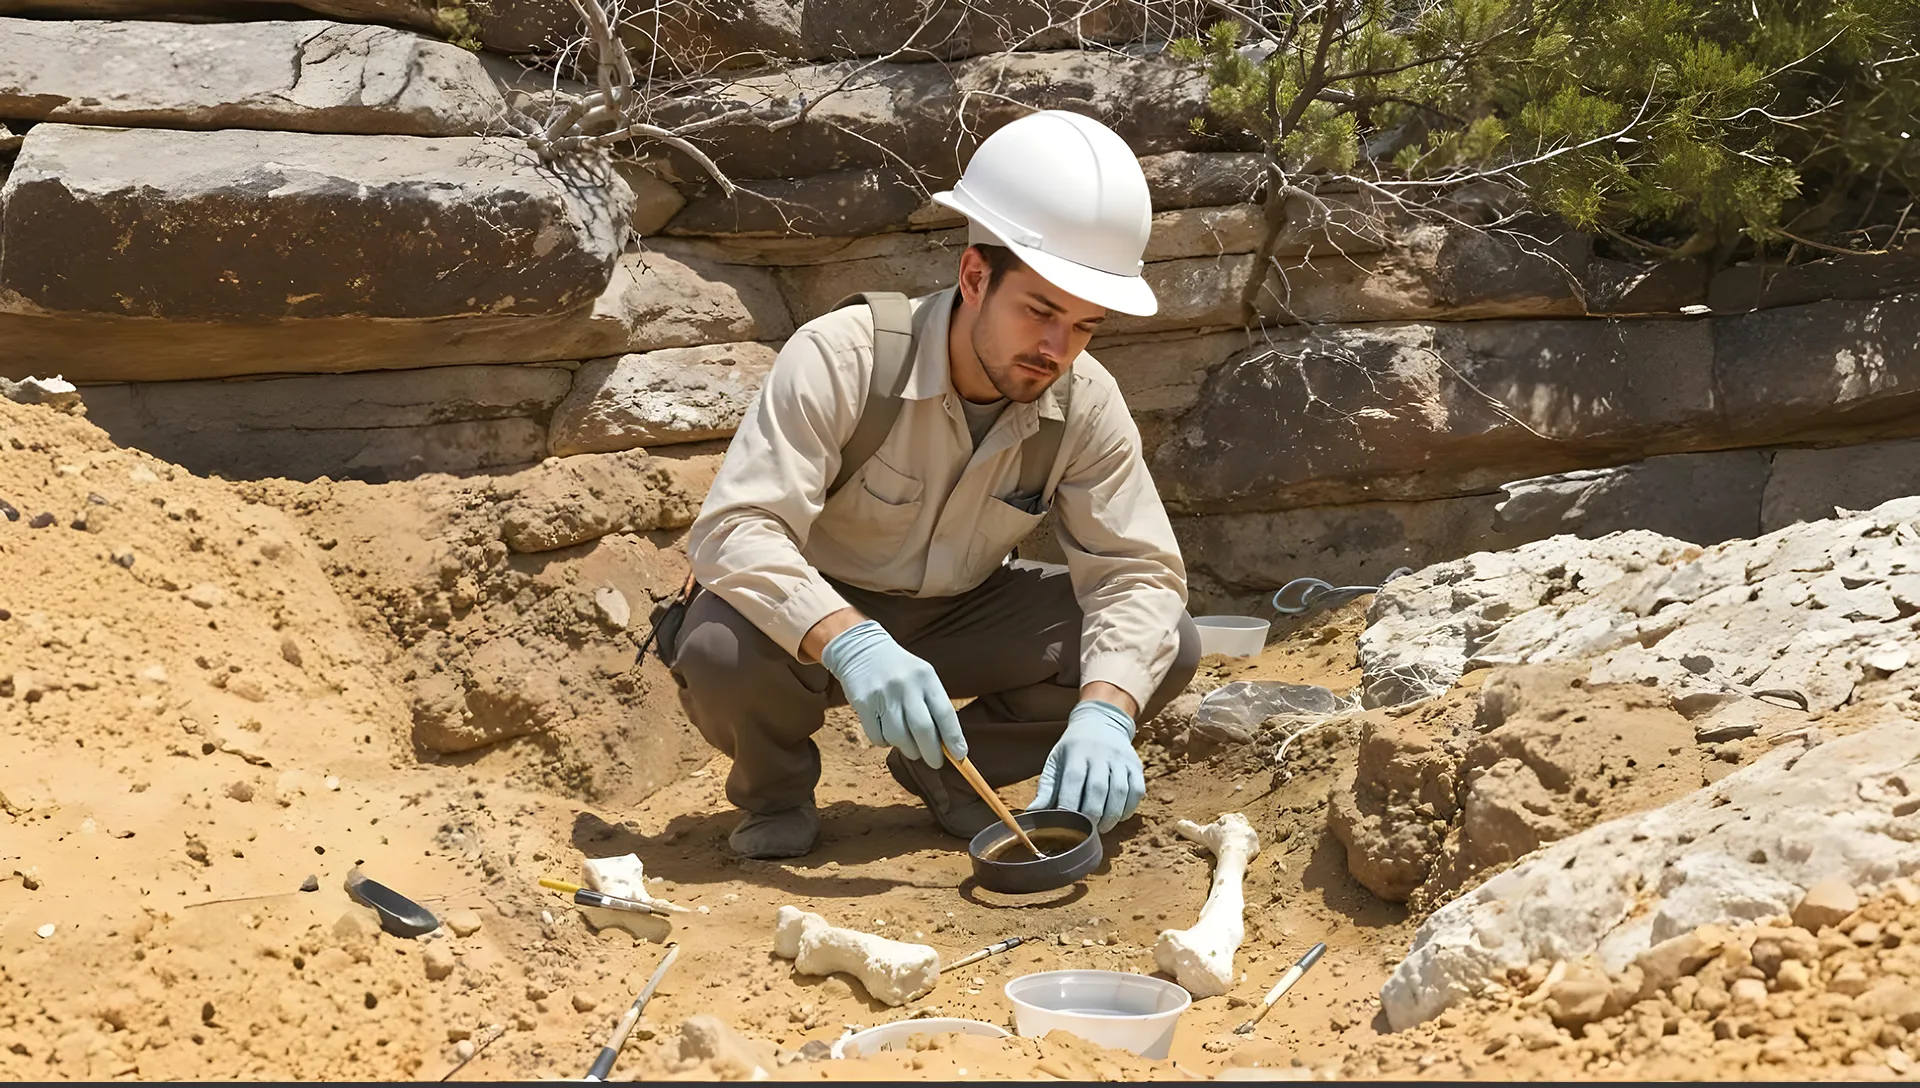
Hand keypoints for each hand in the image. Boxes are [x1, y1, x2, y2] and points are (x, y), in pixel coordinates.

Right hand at [820, 620, 964, 768]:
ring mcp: (883, 694)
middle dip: (931, 753)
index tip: (960, 755)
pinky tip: (886, 731)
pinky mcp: (863, 703)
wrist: (861, 649)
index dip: (954, 738)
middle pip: (923, 730)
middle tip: (935, 762)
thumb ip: (934, 706)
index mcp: (926, 678)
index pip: (945, 713)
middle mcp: (906, 686)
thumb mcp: (923, 677)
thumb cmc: (900, 670)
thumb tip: (947, 745)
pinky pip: (877, 737)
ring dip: (907, 749)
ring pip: (899, 738)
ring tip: (909, 746)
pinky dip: (884, 742)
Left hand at [1032, 700, 1143, 832]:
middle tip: (1087, 831)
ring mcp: (1120, 759)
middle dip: (1092, 816)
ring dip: (1111, 817)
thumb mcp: (1056, 762)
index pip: (1073, 780)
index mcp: (1076, 752)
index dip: (1070, 805)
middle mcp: (1100, 753)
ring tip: (1102, 828)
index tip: (1066, 825)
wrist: (1101, 723)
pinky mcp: (1136, 765)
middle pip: (1098, 789)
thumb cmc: (1073, 749)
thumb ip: (1046, 789)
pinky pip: (1136, 791)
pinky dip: (1128, 809)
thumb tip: (1032, 814)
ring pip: (1119, 792)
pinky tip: (1118, 816)